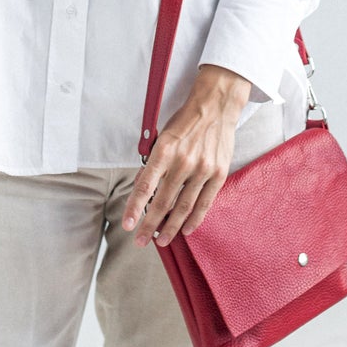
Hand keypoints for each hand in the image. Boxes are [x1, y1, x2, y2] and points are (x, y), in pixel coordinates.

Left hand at [121, 64, 252, 248]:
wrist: (216, 106)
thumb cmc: (185, 121)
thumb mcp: (162, 137)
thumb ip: (153, 164)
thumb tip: (143, 190)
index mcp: (164, 150)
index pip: (146, 186)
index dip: (135, 208)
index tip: (127, 225)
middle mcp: (183, 161)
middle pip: (164, 202)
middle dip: (150, 225)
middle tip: (141, 241)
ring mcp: (203, 169)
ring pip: (184, 207)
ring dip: (171, 227)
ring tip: (161, 240)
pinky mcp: (218, 173)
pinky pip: (205, 202)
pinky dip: (195, 219)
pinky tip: (186, 229)